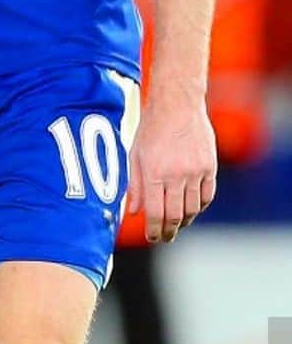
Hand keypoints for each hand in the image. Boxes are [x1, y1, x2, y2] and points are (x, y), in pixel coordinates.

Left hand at [127, 92, 217, 242]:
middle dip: (169, 232)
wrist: (177, 105)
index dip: (153, 230)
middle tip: (165, 238)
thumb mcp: (135, 154)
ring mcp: (195, 171)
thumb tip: (133, 212)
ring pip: (193, 209)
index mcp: (154, 172)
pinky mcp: (210, 167)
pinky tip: (191, 208)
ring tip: (177, 224)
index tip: (152, 238)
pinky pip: (207, 196)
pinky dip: (199, 207)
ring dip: (184, 221)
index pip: (155, 212)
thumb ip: (134, 185)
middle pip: (175, 216)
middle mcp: (176, 175)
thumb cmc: (152, 128)